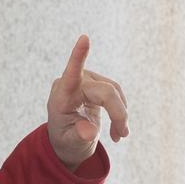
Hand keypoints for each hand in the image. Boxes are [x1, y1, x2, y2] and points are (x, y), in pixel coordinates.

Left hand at [46, 35, 128, 168]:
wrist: (68, 140)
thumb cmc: (66, 142)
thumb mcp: (71, 145)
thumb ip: (79, 136)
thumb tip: (89, 132)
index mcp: (62, 96)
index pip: (71, 74)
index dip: (78, 56)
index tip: (84, 38)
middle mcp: (74, 83)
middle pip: (106, 91)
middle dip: (118, 113)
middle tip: (122, 136)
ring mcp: (86, 80)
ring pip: (114, 91)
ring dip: (121, 113)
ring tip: (119, 135)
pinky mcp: (97, 83)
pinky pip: (115, 93)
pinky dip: (120, 110)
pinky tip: (117, 128)